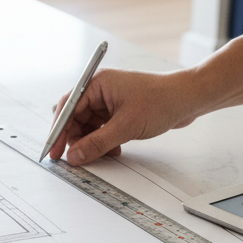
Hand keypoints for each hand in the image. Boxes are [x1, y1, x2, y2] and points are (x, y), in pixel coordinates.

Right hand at [47, 68, 199, 164]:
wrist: (189, 98)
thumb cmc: (161, 100)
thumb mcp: (126, 126)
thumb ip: (97, 143)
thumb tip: (74, 156)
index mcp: (97, 83)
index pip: (67, 108)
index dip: (58, 131)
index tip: (54, 151)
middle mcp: (100, 90)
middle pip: (75, 118)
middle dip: (76, 139)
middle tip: (76, 159)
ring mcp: (109, 100)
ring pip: (88, 126)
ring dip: (92, 143)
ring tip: (103, 154)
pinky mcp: (118, 111)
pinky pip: (101, 129)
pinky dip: (104, 141)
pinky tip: (114, 150)